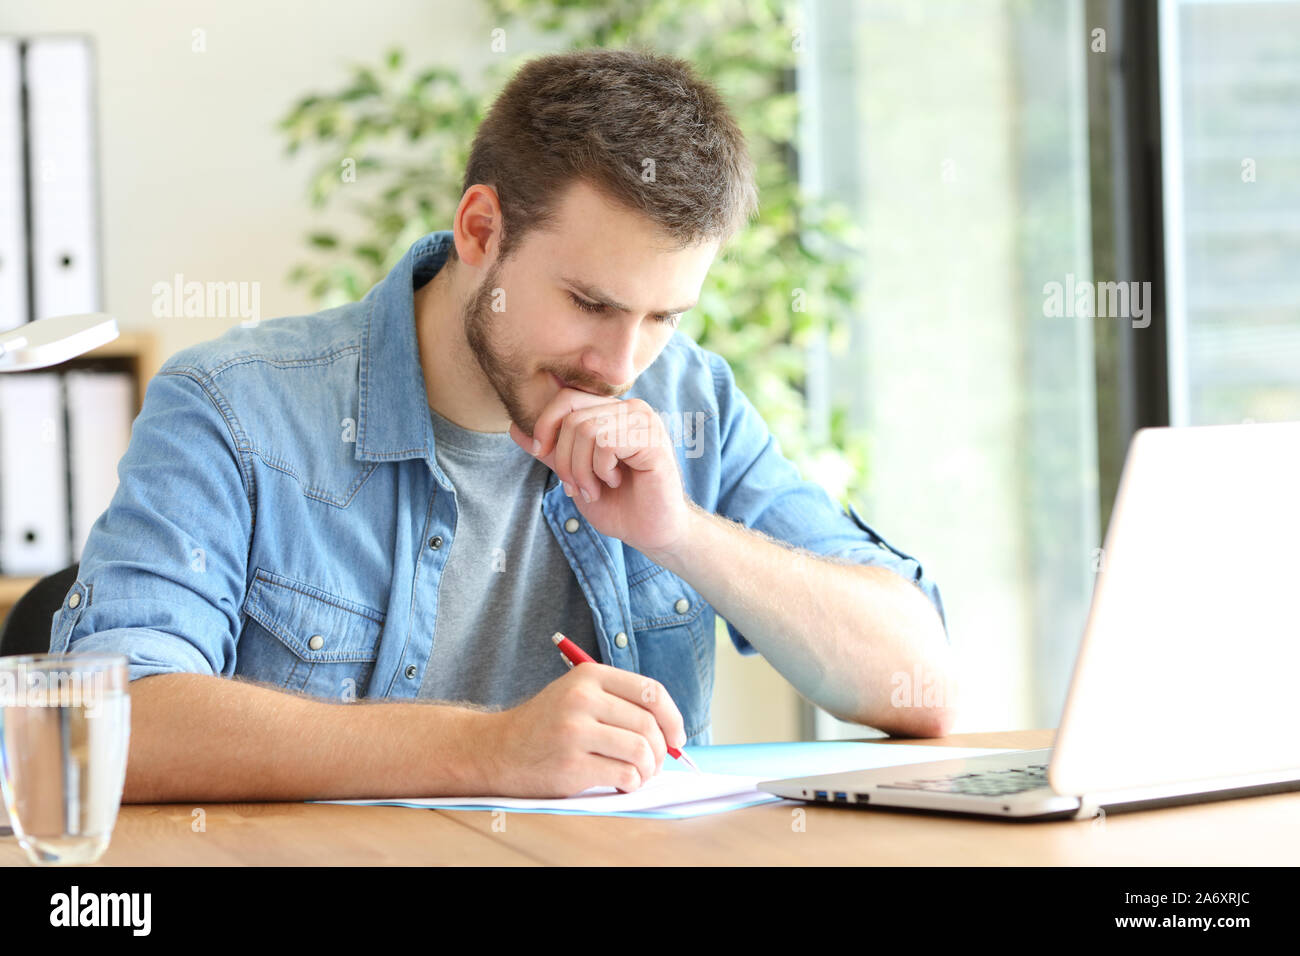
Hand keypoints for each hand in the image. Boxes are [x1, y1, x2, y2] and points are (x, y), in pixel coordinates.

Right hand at [478, 659, 689, 797]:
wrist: (498, 749)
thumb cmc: (546, 724)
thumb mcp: (577, 694)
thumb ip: (619, 702)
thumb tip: (671, 730)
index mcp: (589, 675)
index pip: (651, 691)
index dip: (673, 718)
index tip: (677, 737)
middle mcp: (582, 699)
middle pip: (648, 725)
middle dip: (662, 750)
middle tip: (656, 764)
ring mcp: (575, 732)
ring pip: (640, 751)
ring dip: (648, 770)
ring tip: (638, 775)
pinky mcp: (571, 766)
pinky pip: (624, 776)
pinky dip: (631, 784)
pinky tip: (620, 784)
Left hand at [508, 384, 691, 557]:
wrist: (650, 531)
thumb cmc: (617, 504)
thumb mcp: (575, 474)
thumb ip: (551, 450)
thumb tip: (515, 428)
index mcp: (611, 412)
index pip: (566, 398)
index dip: (545, 424)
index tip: (540, 452)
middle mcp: (629, 409)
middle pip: (572, 418)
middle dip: (564, 460)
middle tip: (578, 488)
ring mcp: (644, 420)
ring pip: (586, 430)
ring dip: (582, 470)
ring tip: (596, 489)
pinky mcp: (653, 439)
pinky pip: (606, 443)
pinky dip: (601, 470)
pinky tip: (615, 482)